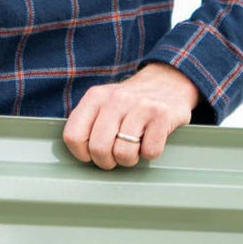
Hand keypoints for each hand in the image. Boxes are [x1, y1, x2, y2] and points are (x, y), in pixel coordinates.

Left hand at [63, 63, 199, 169]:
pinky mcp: (161, 115)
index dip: (83, 154)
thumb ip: (89, 123)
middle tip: (116, 155)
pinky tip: (151, 139)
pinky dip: (150, 153)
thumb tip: (82, 154)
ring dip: (130, 159)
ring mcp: (139, 106)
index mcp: (95, 97)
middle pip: (99, 149)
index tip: (93, 154)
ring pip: (124, 154)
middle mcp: (115, 99)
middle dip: (108, 162)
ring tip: (135, 147)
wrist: (169, 81)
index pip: (73, 137)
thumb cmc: (132, 103)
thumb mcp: (104, 104)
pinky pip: (149, 152)